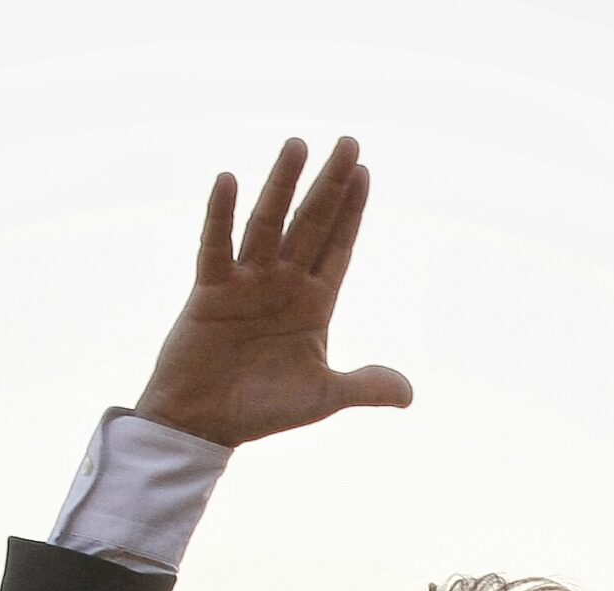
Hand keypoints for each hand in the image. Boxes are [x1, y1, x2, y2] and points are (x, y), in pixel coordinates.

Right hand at [136, 136, 412, 448]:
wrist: (204, 426)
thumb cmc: (262, 411)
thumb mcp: (321, 398)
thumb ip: (363, 387)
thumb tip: (408, 395)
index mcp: (312, 304)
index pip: (337, 247)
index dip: (351, 212)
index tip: (363, 173)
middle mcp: (281, 283)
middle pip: (310, 224)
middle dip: (330, 185)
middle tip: (348, 142)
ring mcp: (246, 283)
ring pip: (268, 224)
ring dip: (283, 185)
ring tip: (298, 145)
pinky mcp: (210, 291)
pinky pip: (216, 246)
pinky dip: (221, 215)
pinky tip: (229, 181)